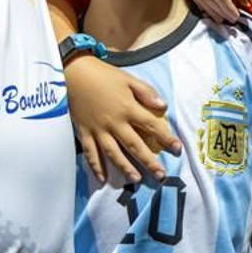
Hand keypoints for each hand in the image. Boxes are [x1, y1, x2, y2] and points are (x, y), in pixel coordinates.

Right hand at [65, 56, 180, 183]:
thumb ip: (146, 92)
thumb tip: (163, 105)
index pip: (152, 126)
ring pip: (113, 153)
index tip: (178, 149)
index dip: (166, 138)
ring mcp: (98, 129)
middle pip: (134, 145)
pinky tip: (103, 179)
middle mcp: (114, 122)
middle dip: (149, 162)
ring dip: (125, 168)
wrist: (73, 72)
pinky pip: (91, 153)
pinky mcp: (85, 132)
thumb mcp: (128, 78)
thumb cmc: (103, 75)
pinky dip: (96, 167)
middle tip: (160, 176)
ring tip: (136, 179)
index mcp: (128, 108)